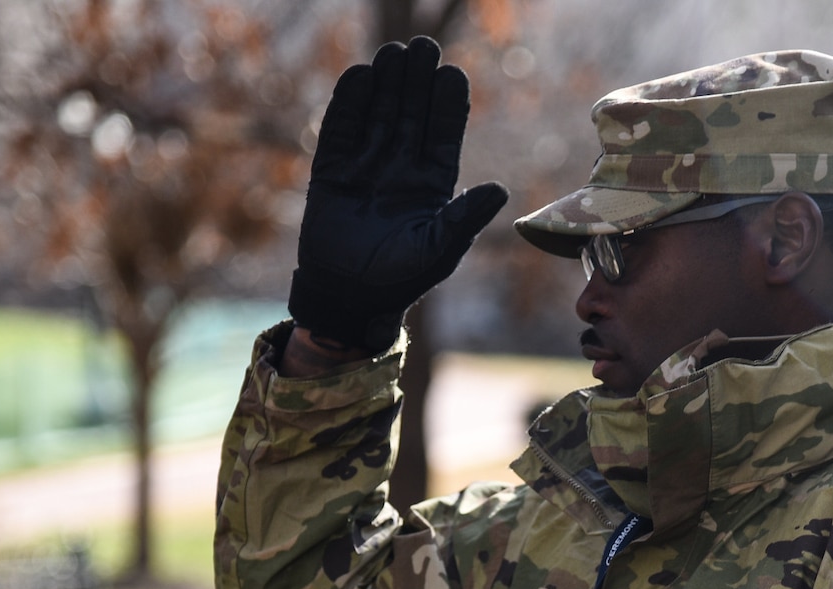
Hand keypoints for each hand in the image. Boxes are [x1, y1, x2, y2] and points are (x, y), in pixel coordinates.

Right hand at [288, 36, 509, 353]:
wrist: (350, 297)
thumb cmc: (401, 278)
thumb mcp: (440, 248)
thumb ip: (465, 217)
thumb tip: (500, 189)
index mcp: (432, 184)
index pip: (442, 134)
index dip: (447, 104)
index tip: (452, 73)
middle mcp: (401, 169)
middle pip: (411, 115)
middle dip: (417, 82)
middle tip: (423, 47)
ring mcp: (366, 167)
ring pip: (378, 116)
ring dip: (386, 85)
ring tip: (394, 54)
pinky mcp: (332, 172)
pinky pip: (341, 131)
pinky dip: (349, 104)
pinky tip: (359, 77)